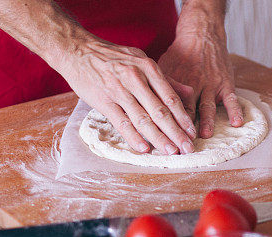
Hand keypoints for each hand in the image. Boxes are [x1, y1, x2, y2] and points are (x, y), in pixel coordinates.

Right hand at [58, 37, 196, 154]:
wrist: (78, 50)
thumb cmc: (113, 57)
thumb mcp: (142, 61)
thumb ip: (166, 79)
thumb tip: (189, 93)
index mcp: (148, 68)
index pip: (170, 97)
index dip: (183, 117)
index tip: (193, 133)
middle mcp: (135, 79)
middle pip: (160, 111)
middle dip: (176, 132)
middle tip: (188, 148)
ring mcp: (119, 90)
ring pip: (142, 119)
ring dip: (158, 138)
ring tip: (170, 152)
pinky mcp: (104, 100)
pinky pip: (121, 122)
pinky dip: (133, 136)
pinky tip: (144, 148)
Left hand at [158, 17, 242, 137]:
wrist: (201, 33)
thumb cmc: (179, 55)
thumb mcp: (162, 68)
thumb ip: (157, 90)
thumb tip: (145, 109)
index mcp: (175, 85)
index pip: (168, 109)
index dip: (166, 125)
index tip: (163, 140)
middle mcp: (193, 85)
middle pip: (187, 111)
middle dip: (184, 129)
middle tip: (182, 145)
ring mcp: (210, 84)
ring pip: (207, 106)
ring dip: (206, 121)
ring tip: (204, 135)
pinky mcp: (225, 83)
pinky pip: (231, 98)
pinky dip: (234, 111)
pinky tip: (236, 123)